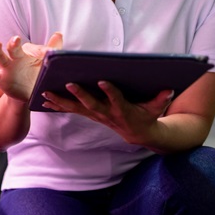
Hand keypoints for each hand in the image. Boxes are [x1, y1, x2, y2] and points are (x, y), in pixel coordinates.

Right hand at [0, 33, 62, 101]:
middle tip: (16, 39)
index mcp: (27, 53)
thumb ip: (52, 49)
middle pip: (13, 48)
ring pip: (0, 57)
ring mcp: (6, 68)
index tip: (50, 53)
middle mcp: (15, 58)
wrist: (29, 93)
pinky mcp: (0, 79)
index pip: (32, 48)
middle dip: (13, 43)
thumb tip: (59, 33)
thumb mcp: (45, 64)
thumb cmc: (37, 73)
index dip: (41, 51)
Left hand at [40, 80, 173, 145]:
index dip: (110, 91)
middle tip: (69, 83)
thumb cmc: (147, 116)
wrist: (138, 134)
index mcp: (123, 110)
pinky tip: (44, 100)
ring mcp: (96, 115)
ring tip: (46, 93)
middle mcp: (107, 113)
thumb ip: (161, 99)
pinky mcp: (90, 114)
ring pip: (76, 108)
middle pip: (91, 104)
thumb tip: (169, 89)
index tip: (103, 81)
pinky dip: (58, 105)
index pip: (116, 99)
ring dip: (61, 101)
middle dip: (80, 94)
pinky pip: (72, 110)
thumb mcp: (156, 108)